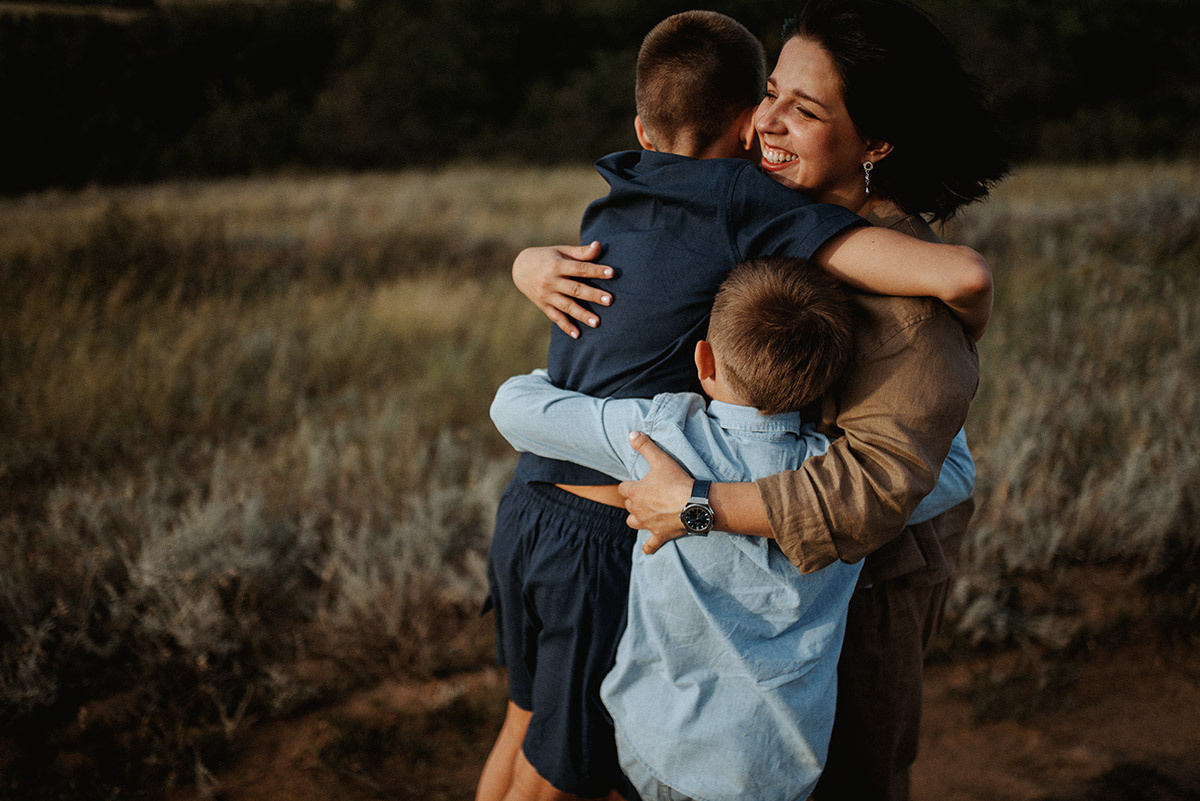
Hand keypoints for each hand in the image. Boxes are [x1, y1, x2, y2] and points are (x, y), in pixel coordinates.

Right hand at [512, 241, 613, 338]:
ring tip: (597, 322)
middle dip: (593, 295)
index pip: (580, 268)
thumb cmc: (547, 257)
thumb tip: (598, 245)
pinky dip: (566, 326)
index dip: (595, 270)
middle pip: (575, 289)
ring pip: (567, 306)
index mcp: (557, 265)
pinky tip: (577, 334)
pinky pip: (555, 317)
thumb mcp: (561, 251)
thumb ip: (580, 252)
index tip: (611, 272)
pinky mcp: (543, 306)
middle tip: (610, 300)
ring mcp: (546, 295)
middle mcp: (551, 281)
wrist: (519, 268)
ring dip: (582, 314)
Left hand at [618, 432, 693, 554]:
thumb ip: (645, 446)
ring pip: (633, 523)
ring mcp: (648, 524)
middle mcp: (638, 510)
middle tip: (646, 495)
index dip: (629, 485)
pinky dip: (649, 546)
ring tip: (645, 514)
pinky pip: (650, 545)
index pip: (624, 488)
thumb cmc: (677, 481)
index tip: (636, 482)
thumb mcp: (660, 459)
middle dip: (634, 501)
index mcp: (636, 492)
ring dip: (637, 519)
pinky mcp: (660, 535)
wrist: (694, 504)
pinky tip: (647, 548)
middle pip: (628, 506)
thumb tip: (631, 434)